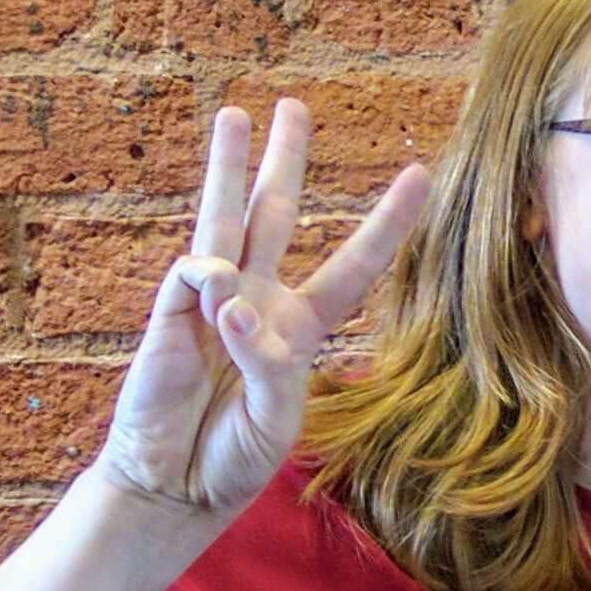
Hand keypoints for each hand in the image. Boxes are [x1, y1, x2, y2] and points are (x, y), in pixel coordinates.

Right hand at [95, 101, 432, 520]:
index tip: (421, 176)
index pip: (353, 265)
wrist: (173, 484)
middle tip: (293, 106)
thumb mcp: (278, 418)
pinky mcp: (169, 313)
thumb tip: (233, 303)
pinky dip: (210, 278)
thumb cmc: (234, 456)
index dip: (386, 223)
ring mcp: (211, 303)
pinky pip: (196, 272)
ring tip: (235, 113)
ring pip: (223, 219)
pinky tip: (218, 299)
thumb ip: (269, 362)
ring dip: (228, 167)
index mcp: (300, 327)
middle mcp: (258, 301)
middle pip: (274, 215)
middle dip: (284, 160)